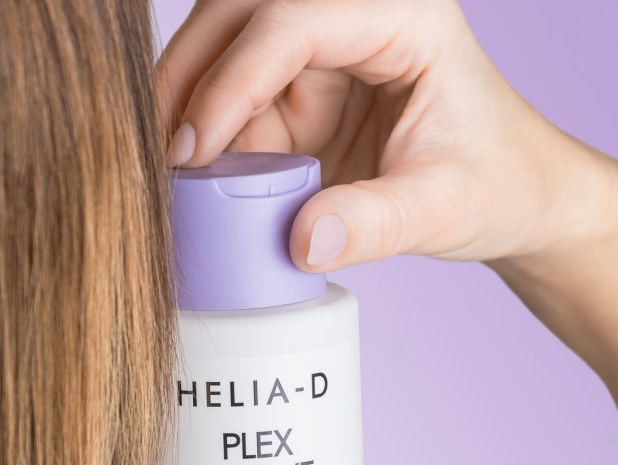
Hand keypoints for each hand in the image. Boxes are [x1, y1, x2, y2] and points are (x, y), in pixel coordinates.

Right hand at [157, 0, 597, 270]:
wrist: (504, 193)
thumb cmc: (491, 183)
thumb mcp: (441, 207)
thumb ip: (376, 224)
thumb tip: (300, 244)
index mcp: (400, 17)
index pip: (293, 18)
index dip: (232, 80)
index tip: (195, 152)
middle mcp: (353, 20)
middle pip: (240, 11)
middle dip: (188, 74)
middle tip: (159, 150)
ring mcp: (322, 55)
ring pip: (224, 51)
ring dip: (187, 103)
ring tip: (168, 169)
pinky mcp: (302, 94)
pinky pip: (235, 101)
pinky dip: (205, 135)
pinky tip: (193, 176)